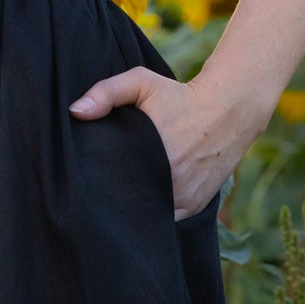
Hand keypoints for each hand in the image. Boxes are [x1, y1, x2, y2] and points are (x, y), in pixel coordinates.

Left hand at [68, 67, 259, 221]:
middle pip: (131, 204)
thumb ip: (107, 92)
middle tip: (101, 194)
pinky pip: (169, 221)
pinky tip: (147, 203)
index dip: (100, 187)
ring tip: (124, 199)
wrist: (230, 109)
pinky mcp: (195, 207)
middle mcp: (170, 183)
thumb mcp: (142, 82)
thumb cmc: (179, 95)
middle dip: (117, 201)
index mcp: (153, 156)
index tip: (89, 182)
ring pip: (150, 217)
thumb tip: (75, 112)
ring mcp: (184, 199)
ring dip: (138, 211)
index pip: (114, 186)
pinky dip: (158, 216)